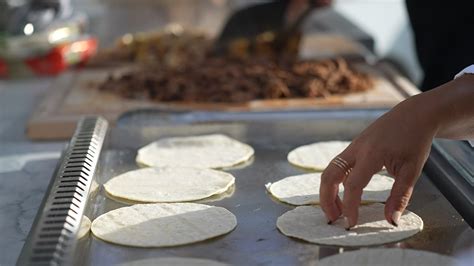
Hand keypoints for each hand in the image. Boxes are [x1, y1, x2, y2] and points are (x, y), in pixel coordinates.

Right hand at [319, 95, 438, 228]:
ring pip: (330, 170)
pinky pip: (338, 166)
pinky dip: (336, 182)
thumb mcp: (412, 170)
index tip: (351, 223)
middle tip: (332, 219)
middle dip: (326, 199)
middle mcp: (356, 149)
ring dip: (329, 191)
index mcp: (372, 154)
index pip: (353, 185)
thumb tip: (391, 221)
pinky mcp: (353, 147)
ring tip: (337, 210)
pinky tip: (345, 194)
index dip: (350, 206)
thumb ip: (399, 196)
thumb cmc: (415, 140)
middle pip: (329, 175)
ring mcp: (353, 147)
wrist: (414, 114)